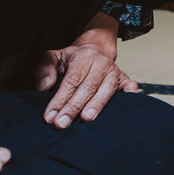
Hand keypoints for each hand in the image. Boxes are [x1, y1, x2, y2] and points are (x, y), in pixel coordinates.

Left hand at [34, 12, 137, 128]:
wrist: (95, 50)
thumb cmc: (71, 59)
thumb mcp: (53, 57)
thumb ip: (44, 68)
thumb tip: (44, 86)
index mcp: (83, 57)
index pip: (71, 81)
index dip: (60, 99)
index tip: (50, 117)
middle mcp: (101, 63)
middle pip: (87, 87)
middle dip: (73, 107)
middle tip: (61, 124)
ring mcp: (114, 71)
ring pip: (107, 89)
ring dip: (97, 105)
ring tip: (86, 119)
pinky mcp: (124, 78)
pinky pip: (129, 85)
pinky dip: (129, 94)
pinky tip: (124, 105)